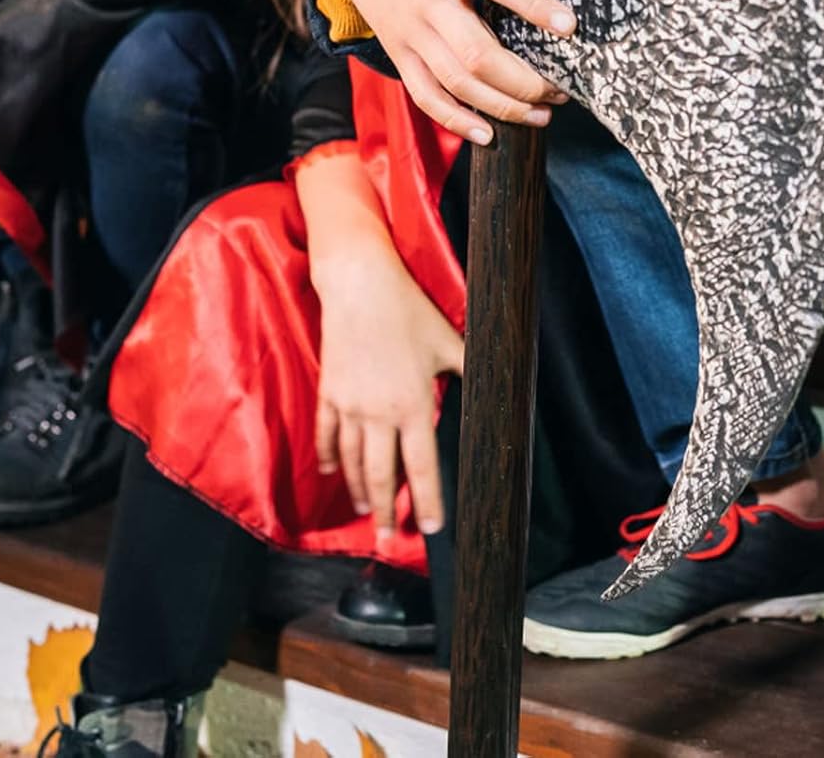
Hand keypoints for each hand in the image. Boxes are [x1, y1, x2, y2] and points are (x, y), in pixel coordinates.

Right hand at [310, 212, 464, 539]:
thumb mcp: (448, 340)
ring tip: (365, 509)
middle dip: (385, 511)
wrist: (360, 285)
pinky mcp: (329, 391)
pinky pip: (327, 435)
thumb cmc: (409, 310)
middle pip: (381, 475)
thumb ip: (470, 369)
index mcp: (413, 404)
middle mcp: (379, 413)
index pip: (422, 467)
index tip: (430, 529)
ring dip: (359, 490)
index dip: (427, 501)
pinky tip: (332, 473)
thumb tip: (495, 385)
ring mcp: (349, 404)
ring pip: (352, 461)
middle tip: (387, 538)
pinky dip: (330, 458)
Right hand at [320, 0, 572, 144]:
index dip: (536, 8)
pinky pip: (426, 95)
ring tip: (540, 115)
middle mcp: (433, 3)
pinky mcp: (398, 53)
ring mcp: (413, 33)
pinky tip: (487, 134)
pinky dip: (456, 119)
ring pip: (457, 82)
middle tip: (559, 93)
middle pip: (479, 54)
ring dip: (502, 106)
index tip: (570, 27)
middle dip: (524, 82)